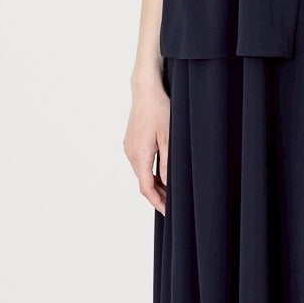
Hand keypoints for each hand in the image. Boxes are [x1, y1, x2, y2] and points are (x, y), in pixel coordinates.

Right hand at [124, 73, 170, 213]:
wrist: (145, 89)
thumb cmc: (159, 109)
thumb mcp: (169, 138)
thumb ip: (168, 163)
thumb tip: (170, 185)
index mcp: (140, 155)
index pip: (147, 189)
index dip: (158, 203)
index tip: (170, 212)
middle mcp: (131, 154)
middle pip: (143, 183)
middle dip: (158, 196)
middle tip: (174, 205)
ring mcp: (129, 147)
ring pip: (142, 173)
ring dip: (155, 184)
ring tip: (171, 191)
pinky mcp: (130, 142)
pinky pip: (140, 163)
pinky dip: (150, 172)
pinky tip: (163, 173)